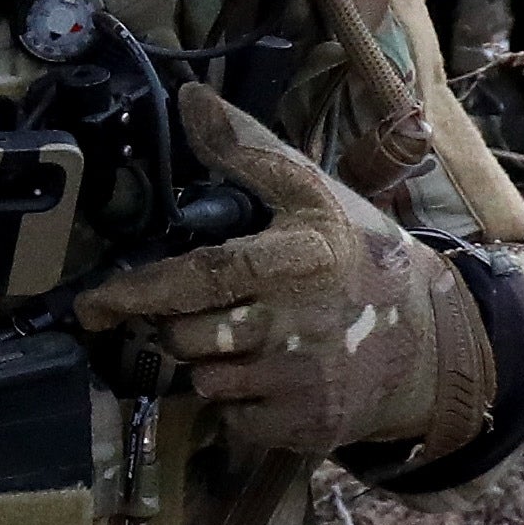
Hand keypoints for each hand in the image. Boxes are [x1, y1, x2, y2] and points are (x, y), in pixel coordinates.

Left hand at [72, 86, 493, 462]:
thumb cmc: (358, 258)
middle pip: (187, 336)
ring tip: (252, 340)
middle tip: (214, 312)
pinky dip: (238, 403)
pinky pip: (233, 419)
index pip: (200, 276)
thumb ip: (247, 150)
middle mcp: (300, 322)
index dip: (138, 292)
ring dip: (210, 364)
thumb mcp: (312, 194)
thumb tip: (190, 98)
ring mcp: (303, 380)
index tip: (92, 307)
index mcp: (300, 258)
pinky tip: (273, 377)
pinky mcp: (305, 426)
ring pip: (204, 381)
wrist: (430, 342)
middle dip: (180, 328)